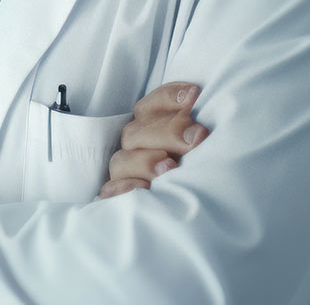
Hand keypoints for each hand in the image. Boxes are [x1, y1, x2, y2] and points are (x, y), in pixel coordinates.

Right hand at [98, 81, 208, 198]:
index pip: (153, 103)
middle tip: (196, 137)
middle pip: (137, 131)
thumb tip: (197, 132)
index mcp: (150, 123)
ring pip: (122, 161)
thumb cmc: (194, 165)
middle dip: (168, 131)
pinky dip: (125, 189)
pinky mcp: (119, 195)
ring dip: (145, 161)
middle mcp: (134, 143)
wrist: (186, 213)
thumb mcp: (195, 145)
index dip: (170, 97)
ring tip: (171, 166)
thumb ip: (193, 133)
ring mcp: (124, 169)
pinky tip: (146, 189)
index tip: (193, 95)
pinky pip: (112, 191)